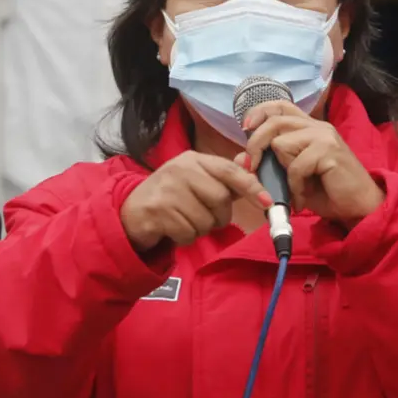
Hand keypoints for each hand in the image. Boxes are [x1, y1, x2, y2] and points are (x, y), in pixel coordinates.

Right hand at [120, 151, 271, 250]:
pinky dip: (185, 238)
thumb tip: (249, 161)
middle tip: (204, 216)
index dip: (251, 186)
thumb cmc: (171, 196)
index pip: (229, 171)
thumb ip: (223, 175)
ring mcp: (168, 190)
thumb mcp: (196, 180)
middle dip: (219, 216)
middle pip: (221, 199)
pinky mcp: (158, 211)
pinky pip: (189, 234)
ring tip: (184, 220)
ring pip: (206, 220)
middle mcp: (180, 170)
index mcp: (194, 160)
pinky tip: (173, 229)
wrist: (130, 212)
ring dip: (200, 229)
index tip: (267, 201)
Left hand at [239, 101, 384, 228]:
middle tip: (253, 168)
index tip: (245, 129)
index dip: (259, 112)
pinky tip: (302, 199)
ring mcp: (325, 137)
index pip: (281, 106)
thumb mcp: (291, 178)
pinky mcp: (329, 152)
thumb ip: (268, 166)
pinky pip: (296, 166)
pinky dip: (294, 187)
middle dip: (256, 144)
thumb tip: (240, 158)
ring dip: (281, 172)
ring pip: (282, 143)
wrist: (359, 207)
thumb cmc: (327, 192)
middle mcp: (317, 127)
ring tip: (292, 189)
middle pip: (275, 121)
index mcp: (310, 127)